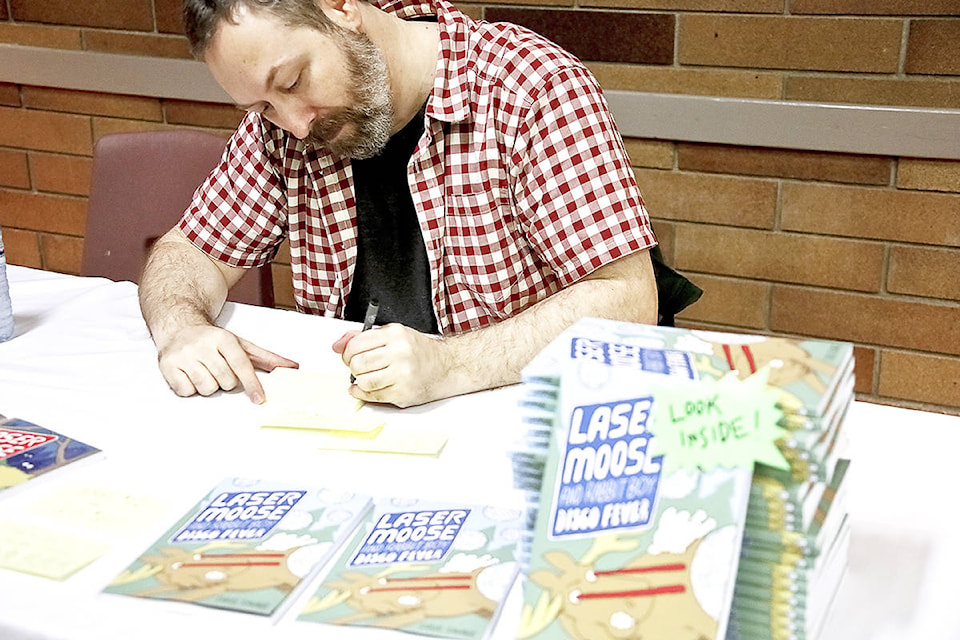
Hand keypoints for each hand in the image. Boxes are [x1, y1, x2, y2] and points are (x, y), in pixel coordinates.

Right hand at [156, 324, 297, 402]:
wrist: (179, 326)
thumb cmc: (213, 339)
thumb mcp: (241, 344)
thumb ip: (266, 357)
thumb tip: (292, 367)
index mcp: (224, 339)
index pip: (241, 365)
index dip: (251, 383)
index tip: (258, 398)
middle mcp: (203, 345)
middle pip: (225, 381)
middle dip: (225, 381)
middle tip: (218, 368)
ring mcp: (184, 356)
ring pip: (207, 388)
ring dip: (208, 385)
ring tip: (204, 370)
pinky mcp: (167, 366)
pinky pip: (186, 391)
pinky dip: (190, 388)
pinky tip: (189, 373)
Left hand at [332, 324, 451, 407]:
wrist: (446, 366)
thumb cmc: (418, 351)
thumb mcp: (394, 335)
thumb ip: (364, 337)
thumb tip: (337, 345)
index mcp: (395, 334)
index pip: (356, 344)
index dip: (347, 352)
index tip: (349, 356)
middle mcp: (400, 353)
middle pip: (357, 364)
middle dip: (353, 367)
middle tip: (358, 367)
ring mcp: (403, 375)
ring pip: (363, 381)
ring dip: (360, 381)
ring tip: (367, 377)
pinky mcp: (403, 393)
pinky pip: (372, 396)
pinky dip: (363, 393)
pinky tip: (366, 388)